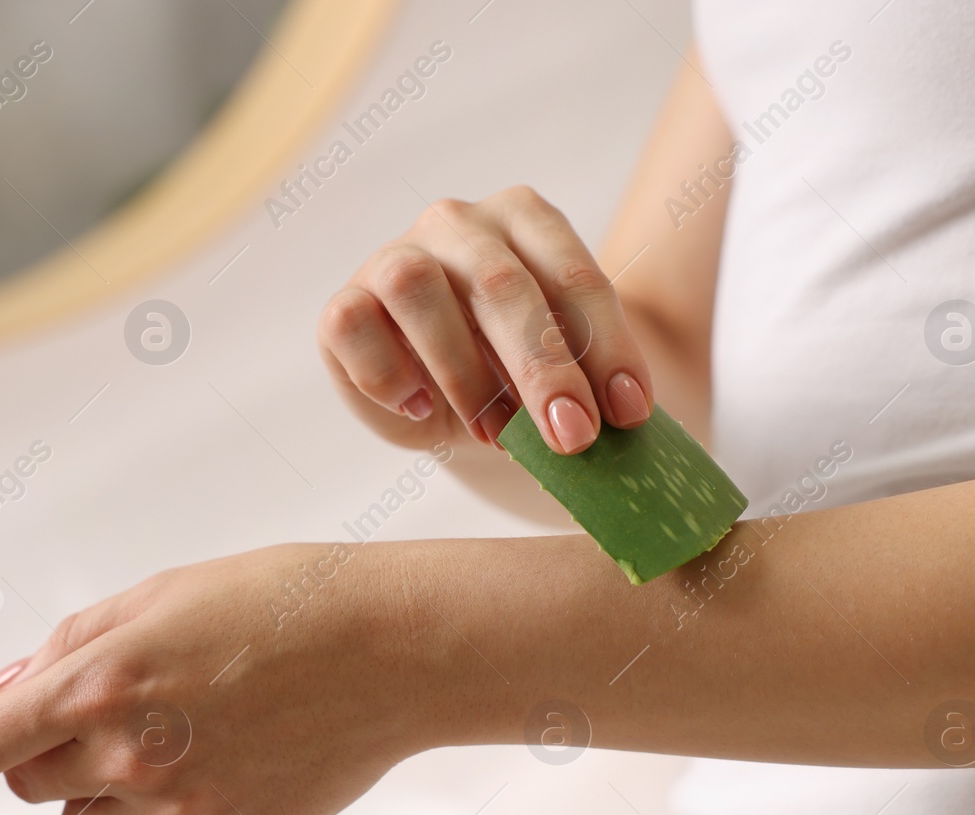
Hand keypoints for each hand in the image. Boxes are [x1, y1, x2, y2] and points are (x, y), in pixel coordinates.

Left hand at [0, 544, 437, 814]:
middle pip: (31, 783)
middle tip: (114, 712)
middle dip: (49, 749)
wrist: (393, 648)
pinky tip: (174, 804)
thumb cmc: (288, 603)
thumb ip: (75, 642)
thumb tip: (13, 688)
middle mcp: (135, 753)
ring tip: (174, 741)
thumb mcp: (165, 593)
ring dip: (98, 792)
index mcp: (109, 678)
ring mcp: (183, 811)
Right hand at [316, 185, 653, 454]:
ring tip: (496, 434)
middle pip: (500, 283)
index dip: (606, 346)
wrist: (453, 396)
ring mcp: (393, 256)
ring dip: (464, 372)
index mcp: (526, 218)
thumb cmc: (520, 374)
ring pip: (416, 288)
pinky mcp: (344, 303)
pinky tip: (422, 409)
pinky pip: (351, 323)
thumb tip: (600, 423)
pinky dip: (388, 373)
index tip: (629, 414)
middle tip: (572, 436)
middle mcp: (458, 223)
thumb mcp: (566, 371)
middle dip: (542, 368)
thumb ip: (585, 381)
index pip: (573, 275)